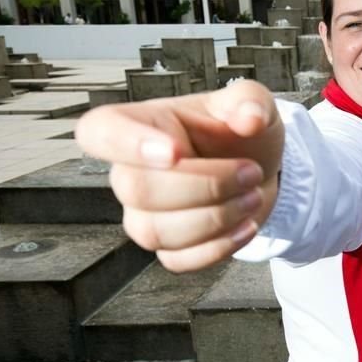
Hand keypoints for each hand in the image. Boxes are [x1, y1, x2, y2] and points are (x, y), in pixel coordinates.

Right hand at [75, 80, 284, 271]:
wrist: (261, 168)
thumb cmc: (240, 132)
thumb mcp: (251, 102)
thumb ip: (250, 100)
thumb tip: (249, 118)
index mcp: (141, 124)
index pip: (100, 132)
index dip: (127, 145)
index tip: (174, 152)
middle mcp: (131, 171)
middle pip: (138, 191)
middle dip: (206, 186)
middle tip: (250, 172)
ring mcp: (145, 213)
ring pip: (154, 232)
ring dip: (216, 218)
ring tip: (254, 196)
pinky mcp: (169, 246)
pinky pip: (176, 261)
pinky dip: (218, 248)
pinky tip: (247, 225)